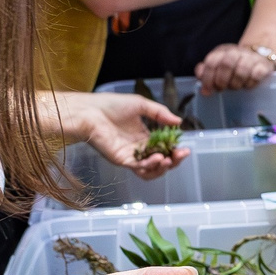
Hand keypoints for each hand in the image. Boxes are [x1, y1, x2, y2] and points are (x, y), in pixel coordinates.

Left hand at [45, 90, 188, 179]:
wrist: (90, 111)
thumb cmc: (111, 105)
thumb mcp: (141, 104)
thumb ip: (160, 114)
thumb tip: (179, 122)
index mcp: (144, 136)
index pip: (164, 148)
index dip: (175, 150)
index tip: (185, 148)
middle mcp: (139, 148)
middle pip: (160, 162)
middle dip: (174, 161)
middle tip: (182, 154)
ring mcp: (131, 156)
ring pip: (151, 170)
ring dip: (163, 167)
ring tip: (169, 159)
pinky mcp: (122, 160)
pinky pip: (139, 168)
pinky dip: (150, 165)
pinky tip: (158, 157)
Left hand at [197, 42, 275, 90]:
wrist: (259, 56)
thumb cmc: (234, 66)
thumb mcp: (218, 66)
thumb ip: (206, 72)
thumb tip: (201, 82)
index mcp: (222, 51)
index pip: (211, 62)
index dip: (208, 78)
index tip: (208, 90)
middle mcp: (236, 52)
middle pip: (226, 64)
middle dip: (222, 80)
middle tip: (222, 88)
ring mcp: (251, 58)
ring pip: (242, 70)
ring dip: (236, 83)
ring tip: (236, 87)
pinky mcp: (264, 65)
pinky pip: (256, 75)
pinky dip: (251, 84)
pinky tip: (248, 85)